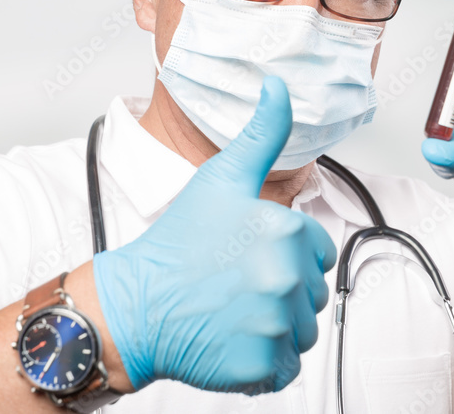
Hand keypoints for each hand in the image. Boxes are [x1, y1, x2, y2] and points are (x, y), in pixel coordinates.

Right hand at [93, 76, 336, 392]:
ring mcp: (275, 325)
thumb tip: (279, 87)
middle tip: (236, 282)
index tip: (250, 254)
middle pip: (311, 291)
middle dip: (282, 289)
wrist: (136, 304)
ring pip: (302, 330)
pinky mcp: (262, 365)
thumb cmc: (178, 243)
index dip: (286, 252)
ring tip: (234, 310)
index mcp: (288, 232)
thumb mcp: (222, 178)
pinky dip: (264, 361)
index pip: (317, 250)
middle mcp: (288, 278)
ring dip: (275, 326)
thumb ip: (262, 134)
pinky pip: (285, 367)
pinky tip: (232, 339)